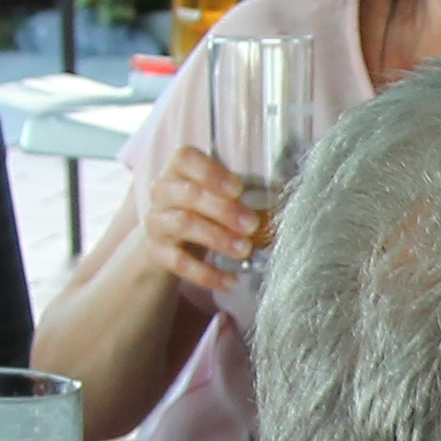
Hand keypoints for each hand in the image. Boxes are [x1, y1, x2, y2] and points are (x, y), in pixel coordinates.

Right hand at [139, 144, 269, 304]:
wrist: (169, 242)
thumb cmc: (203, 209)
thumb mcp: (216, 195)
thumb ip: (240, 193)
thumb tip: (285, 194)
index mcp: (179, 169)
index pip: (185, 158)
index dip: (210, 171)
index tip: (238, 189)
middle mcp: (162, 192)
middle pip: (189, 194)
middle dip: (224, 209)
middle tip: (252, 224)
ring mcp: (156, 222)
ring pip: (183, 225)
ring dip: (217, 238)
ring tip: (245, 249)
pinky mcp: (156, 252)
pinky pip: (179, 263)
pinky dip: (206, 274)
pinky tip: (230, 281)